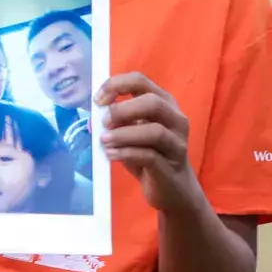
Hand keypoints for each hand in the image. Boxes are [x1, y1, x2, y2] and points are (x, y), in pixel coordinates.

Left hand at [98, 72, 204, 214]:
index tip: (98, 100)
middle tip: (104, 122)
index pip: (140, 81)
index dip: (116, 85)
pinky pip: (150, 156)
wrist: (173, 189)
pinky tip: (111, 155)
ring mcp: (177, 143)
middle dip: (123, 110)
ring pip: (155, 131)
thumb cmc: (150, 155)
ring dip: (124, 134)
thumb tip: (93, 118)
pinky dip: (126, 153)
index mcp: (164, 103)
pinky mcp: (172, 165)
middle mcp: (175, 119)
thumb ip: (117, 122)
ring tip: (104, 141)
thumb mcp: (132, 134)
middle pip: (153, 103)